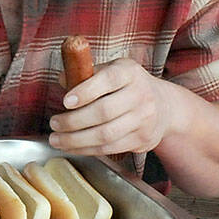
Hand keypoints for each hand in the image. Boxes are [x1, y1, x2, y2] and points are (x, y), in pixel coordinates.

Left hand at [49, 58, 174, 155]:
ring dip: (76, 140)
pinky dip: (86, 149)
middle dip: (73, 121)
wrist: (165, 106)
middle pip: (104, 111)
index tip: (65, 101)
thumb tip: (62, 79)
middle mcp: (140, 94)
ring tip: (56, 139)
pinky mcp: (142, 140)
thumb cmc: (127, 86)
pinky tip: (71, 147)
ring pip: (105, 134)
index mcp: (129, 72)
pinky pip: (110, 148)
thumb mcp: (111, 70)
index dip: (86, 91)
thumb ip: (87, 73)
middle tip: (54, 123)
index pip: (108, 80)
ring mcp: (144, 119)